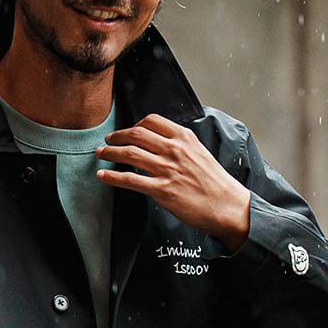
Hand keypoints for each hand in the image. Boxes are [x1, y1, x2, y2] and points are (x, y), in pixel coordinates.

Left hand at [95, 114, 250, 251]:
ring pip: (130, 154)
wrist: (226, 206)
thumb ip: (180, 145)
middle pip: (136, 134)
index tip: (127, 132)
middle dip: (117, 136)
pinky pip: (130, 180)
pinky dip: (112, 176)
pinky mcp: (162, 191)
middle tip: (107, 141)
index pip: (151, 121)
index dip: (134, 125)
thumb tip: (160, 144)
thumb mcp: (200, 153)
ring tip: (100, 154)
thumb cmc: (215, 183)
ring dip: (110, 153)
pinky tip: (102, 175)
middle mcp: (174, 150)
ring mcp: (167, 170)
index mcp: (184, 138)